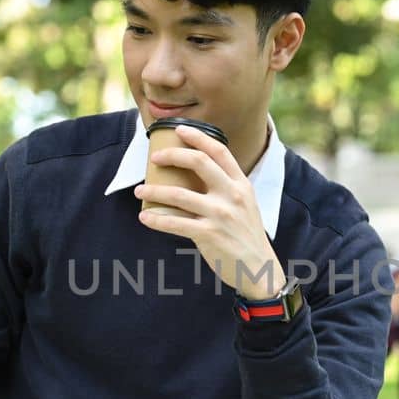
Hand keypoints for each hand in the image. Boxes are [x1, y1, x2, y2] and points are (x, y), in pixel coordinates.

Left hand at [134, 126, 284, 298]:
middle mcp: (232, 195)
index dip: (198, 137)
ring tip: (140, 190)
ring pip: (178, 194)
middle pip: (198, 162)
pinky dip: (156, 219)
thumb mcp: (245, 204)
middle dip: (172, 155)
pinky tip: (145, 216)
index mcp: (241, 184)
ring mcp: (221, 214)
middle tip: (154, 158)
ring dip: (154, 191)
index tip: (179, 130)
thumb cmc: (246, 235)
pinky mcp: (209, 234)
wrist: (258, 268)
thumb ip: (226, 188)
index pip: (219, 151)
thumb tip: (193, 175)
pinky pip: (174, 223)